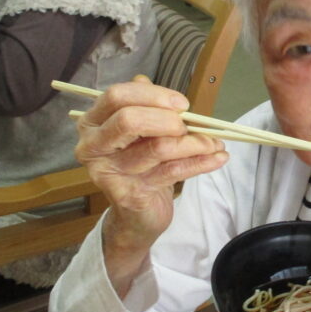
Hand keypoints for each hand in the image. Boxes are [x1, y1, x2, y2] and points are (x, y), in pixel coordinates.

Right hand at [74, 76, 228, 292]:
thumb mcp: (144, 133)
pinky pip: (172, 171)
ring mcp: (109, 172)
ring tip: (215, 143)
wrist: (136, 216)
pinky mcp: (129, 194)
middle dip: (168, 120)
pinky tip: (218, 158)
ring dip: (194, 143)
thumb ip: (152, 110)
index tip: (182, 104)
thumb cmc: (141, 166)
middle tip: (190, 126)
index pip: (117, 96)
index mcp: (93, 123)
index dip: (153, 95)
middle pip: (129, 120)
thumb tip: (174, 100)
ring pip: (158, 148)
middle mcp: (93, 146)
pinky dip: (200, 162)